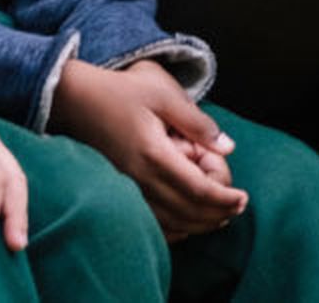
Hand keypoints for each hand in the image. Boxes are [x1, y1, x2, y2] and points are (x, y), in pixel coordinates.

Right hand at [50, 58, 243, 241]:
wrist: (74, 99)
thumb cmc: (121, 90)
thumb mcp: (164, 93)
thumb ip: (197, 122)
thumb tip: (227, 147)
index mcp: (154, 154)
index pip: (198, 190)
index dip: (224, 198)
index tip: (244, 198)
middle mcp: (139, 179)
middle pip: (187, 211)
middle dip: (217, 213)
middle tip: (238, 207)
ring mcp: (126, 189)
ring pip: (169, 222)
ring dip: (198, 223)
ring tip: (220, 216)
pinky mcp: (118, 191)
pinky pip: (149, 222)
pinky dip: (173, 228)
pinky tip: (186, 223)